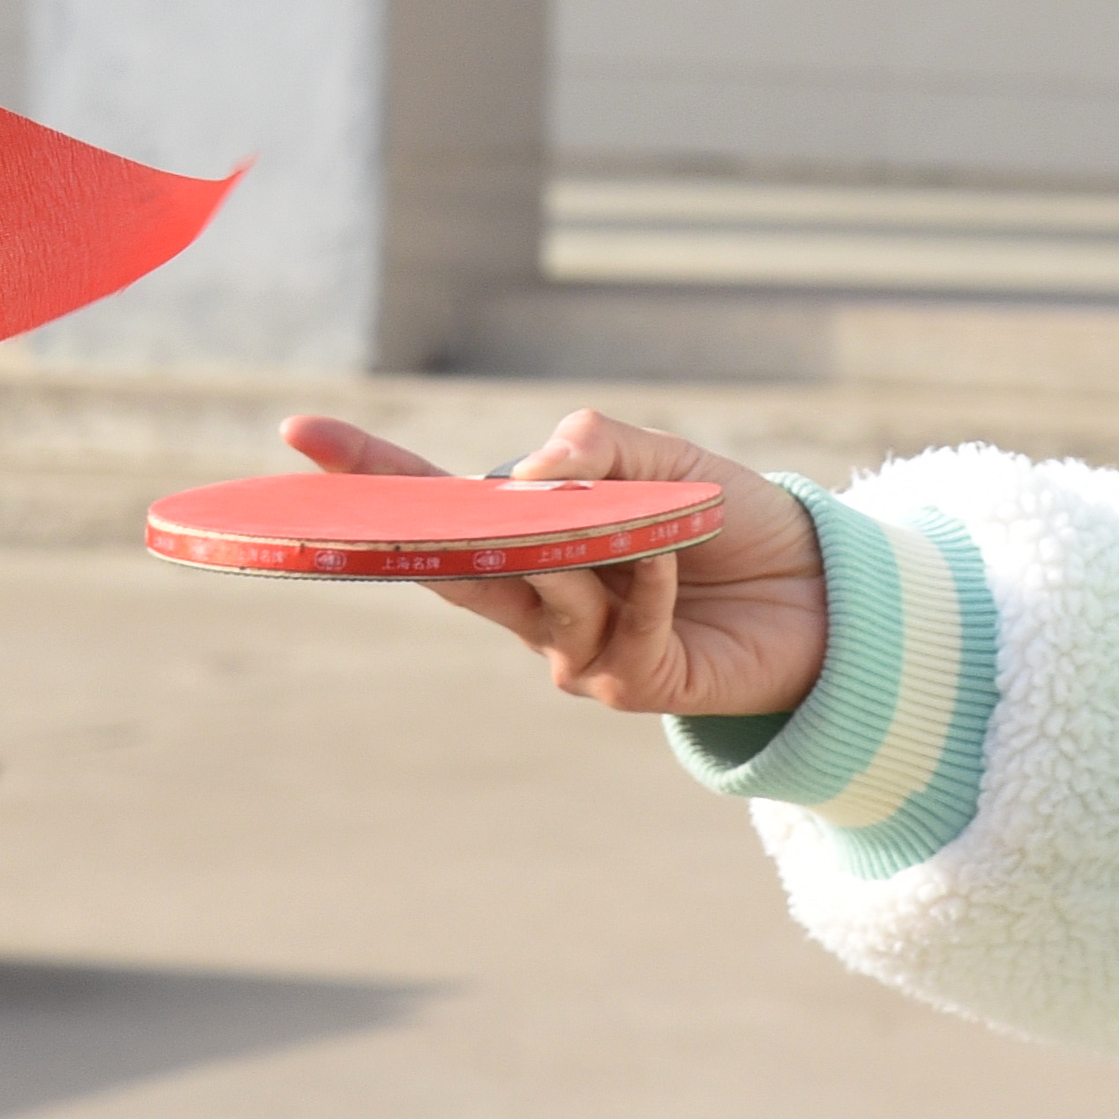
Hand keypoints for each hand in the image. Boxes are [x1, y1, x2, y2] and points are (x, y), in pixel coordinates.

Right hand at [276, 405, 828, 717]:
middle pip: (447, 558)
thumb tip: (522, 473)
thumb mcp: (665, 458)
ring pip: (541, 589)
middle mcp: (536, 593)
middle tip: (340, 504)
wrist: (820, 591)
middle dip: (397, 526)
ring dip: (591, 546)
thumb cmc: (731, 520)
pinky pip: (614, 626)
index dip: (369, 471)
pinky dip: (647, 579)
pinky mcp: (623, 685)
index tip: (298, 433)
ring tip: (652, 524)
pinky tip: (677, 558)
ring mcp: (571, 647)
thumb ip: (593, 449)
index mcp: (532, 530)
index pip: (437, 499)